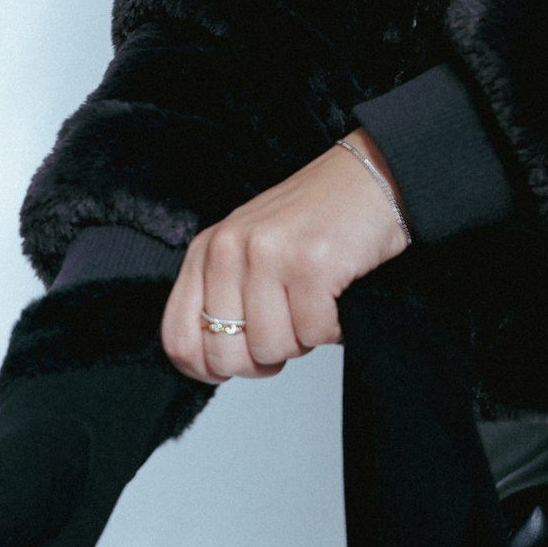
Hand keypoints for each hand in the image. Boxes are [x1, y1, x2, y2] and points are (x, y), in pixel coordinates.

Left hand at [160, 131, 408, 383]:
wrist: (369, 178)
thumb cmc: (313, 220)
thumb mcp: (248, 249)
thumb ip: (222, 296)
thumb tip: (214, 363)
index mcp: (205, 251)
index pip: (178, 339)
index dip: (208, 368)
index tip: (238, 364)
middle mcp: (228, 250)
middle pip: (225, 355)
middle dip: (262, 360)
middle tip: (287, 331)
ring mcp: (268, 255)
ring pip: (271, 349)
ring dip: (302, 340)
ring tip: (314, 305)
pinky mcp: (311, 265)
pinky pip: (314, 334)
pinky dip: (332, 328)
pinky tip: (335, 299)